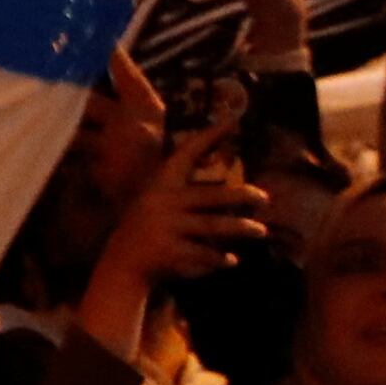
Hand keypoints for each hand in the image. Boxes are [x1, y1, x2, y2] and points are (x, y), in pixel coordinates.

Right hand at [74, 110, 262, 347]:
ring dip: (240, 228)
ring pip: (213, 226)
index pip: (186, 154)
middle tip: (264, 198)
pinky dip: (220, 258)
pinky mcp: (171, 251)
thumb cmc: (145, 229)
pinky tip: (232, 260)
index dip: (209, 137)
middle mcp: (164, 203)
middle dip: (241, 196)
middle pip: (211, 196)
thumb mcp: (155, 202)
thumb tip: (224, 182)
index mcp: (161, 186)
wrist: (121, 264)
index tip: (233, 120)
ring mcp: (166, 228)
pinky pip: (204, 254)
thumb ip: (181, 192)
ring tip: (261, 230)